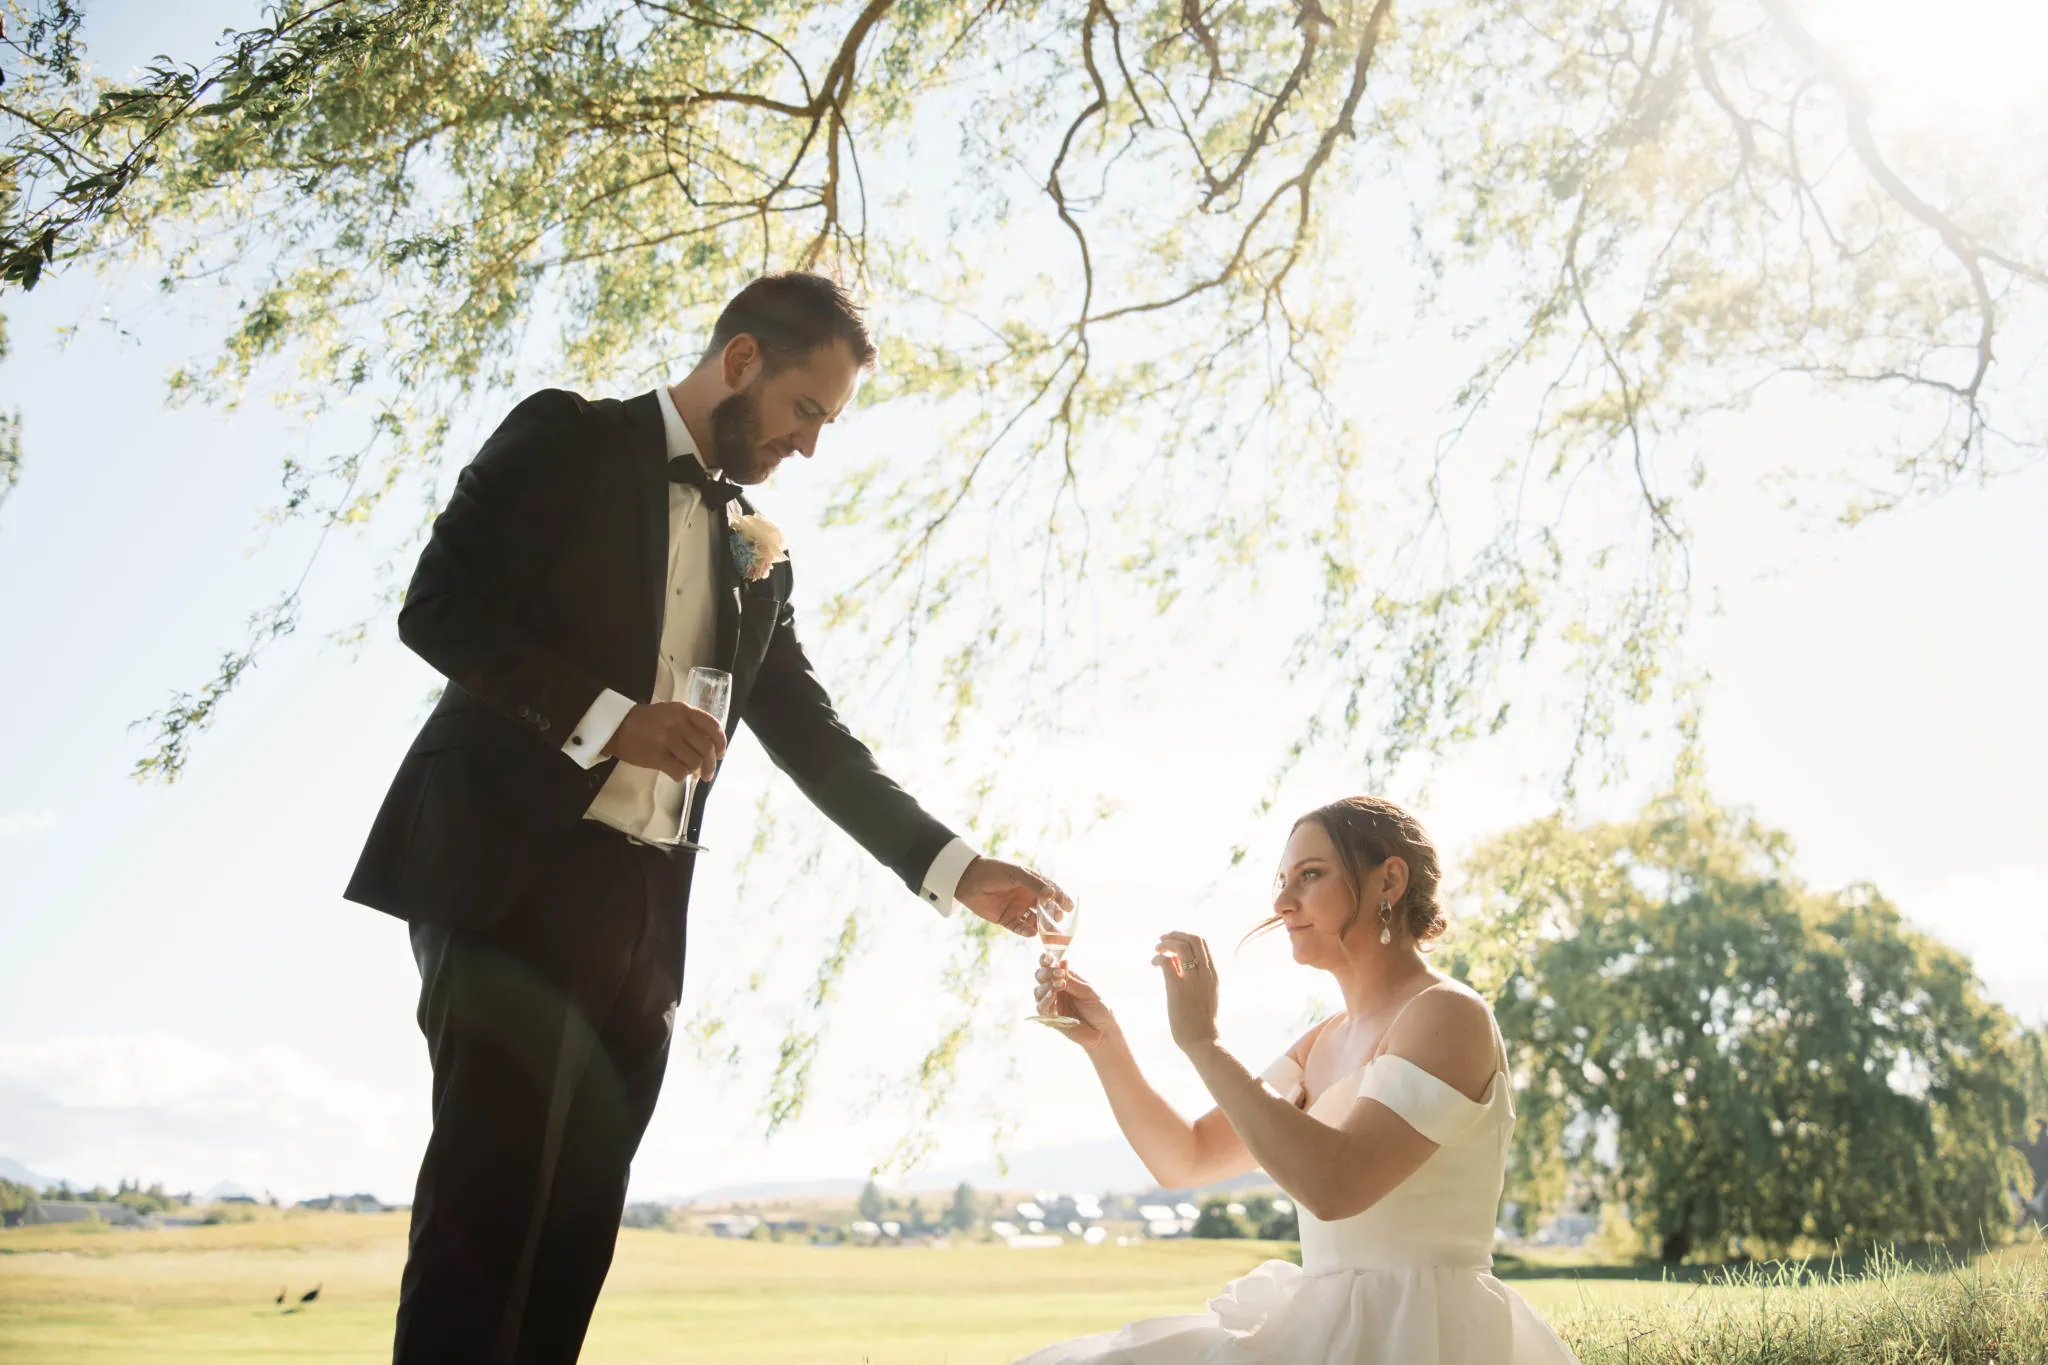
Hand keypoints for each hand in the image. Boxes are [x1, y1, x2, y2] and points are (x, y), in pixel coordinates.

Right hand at [602, 701, 727, 781]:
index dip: (721, 742)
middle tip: (708, 773)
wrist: (617, 726)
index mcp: (684, 711)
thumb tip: (710, 746)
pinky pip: (679, 772)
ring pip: (694, 762)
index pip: (712, 727)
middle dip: (711, 765)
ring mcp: (667, 741)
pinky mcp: (656, 757)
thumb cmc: (646, 720)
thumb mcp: (670, 712)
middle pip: (706, 749)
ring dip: (696, 771)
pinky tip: (678, 774)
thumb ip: (690, 723)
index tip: (720, 753)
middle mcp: (678, 724)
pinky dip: (682, 776)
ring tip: (692, 773)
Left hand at [955, 856, 1067, 937]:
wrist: (968, 879)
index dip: (1061, 899)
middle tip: (1060, 922)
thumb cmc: (994, 871)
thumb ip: (1034, 884)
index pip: (1051, 892)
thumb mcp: (1016, 874)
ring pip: (1034, 920)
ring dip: (1041, 927)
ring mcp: (1017, 908)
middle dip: (1053, 916)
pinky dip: (1026, 931)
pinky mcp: (1006, 919)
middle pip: (1045, 909)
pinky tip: (1031, 933)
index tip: (1069, 908)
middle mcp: (1027, 896)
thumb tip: (1052, 895)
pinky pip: (1019, 927)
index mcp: (1032, 883)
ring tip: (1048, 933)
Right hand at [1033, 956, 1117, 1051]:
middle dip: (1045, 973)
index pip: (1050, 967)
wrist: (1106, 1032)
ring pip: (1037, 992)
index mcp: (1066, 980)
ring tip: (1060, 984)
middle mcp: (1057, 990)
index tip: (1048, 958)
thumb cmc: (1101, 1009)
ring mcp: (1053, 1004)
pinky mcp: (1051, 1019)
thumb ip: (1072, 980)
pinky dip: (1045, 1000)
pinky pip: (1041, 1008)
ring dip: (1046, 986)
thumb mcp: (1089, 991)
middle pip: (1040, 977)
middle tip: (1058, 974)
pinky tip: (1053, 995)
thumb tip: (1061, 962)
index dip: (1045, 961)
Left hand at [1153, 931, 1220, 1052]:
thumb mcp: (1203, 993)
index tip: (1172, 941)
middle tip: (1161, 940)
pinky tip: (1154, 964)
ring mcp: (1192, 981)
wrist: (1203, 1041)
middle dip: (1175, 934)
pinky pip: (1167, 963)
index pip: (1202, 943)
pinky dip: (1158, 958)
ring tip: (1157, 950)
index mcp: (1212, 973)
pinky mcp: (1177, 990)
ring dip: (1166, 943)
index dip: (1184, 936)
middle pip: (1193, 939)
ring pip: (1181, 947)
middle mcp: (1205, 973)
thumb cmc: (1200, 1020)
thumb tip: (1174, 962)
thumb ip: (1193, 977)